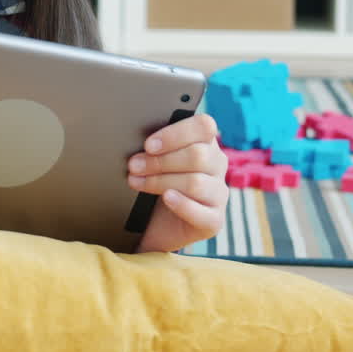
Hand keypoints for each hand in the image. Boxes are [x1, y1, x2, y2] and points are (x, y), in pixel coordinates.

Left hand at [128, 114, 228, 253]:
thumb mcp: (155, 161)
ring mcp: (219, 193)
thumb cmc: (155, 186)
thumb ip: (156, 147)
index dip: (176, 134)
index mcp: (205, 143)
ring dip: (160, 181)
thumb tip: (137, 139)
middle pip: (198, 155)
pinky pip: (202, 212)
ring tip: (136, 182)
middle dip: (160, 161)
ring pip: (196, 182)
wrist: (154, 225)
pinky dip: (181, 204)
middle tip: (134, 166)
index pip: (204, 126)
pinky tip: (166, 198)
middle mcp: (217, 165)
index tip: (148, 145)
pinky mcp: (214, 219)